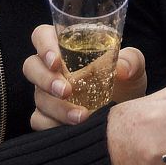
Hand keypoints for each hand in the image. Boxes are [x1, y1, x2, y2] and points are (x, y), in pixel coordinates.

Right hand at [25, 23, 147, 130]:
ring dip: (57, 107)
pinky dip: (53, 125)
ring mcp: (46, 94)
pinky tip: (72, 129)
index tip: (56, 61)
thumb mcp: (134, 67)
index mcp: (66, 48)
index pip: (42, 36)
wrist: (129, 116)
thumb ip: (131, 60)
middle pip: (31, 67)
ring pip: (37, 97)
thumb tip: (122, 68)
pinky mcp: (48, 117)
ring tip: (82, 116)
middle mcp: (52, 70)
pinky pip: (39, 121)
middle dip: (45, 79)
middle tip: (67, 91)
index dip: (43, 46)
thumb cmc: (126, 83)